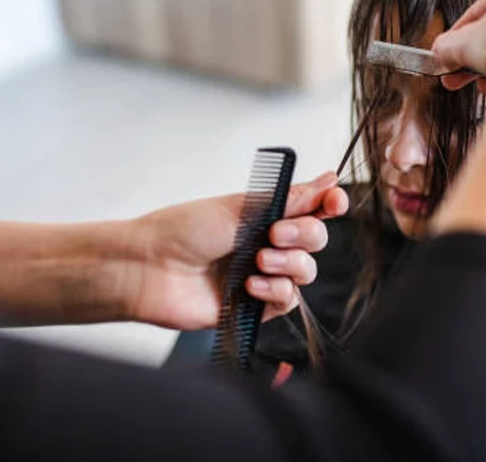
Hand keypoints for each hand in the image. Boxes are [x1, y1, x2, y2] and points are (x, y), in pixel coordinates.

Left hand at [130, 172, 348, 330]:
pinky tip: (250, 286)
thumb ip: (290, 198)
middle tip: (273, 234)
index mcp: (264, 214)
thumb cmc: (183, 230)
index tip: (333, 202)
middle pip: (316, 239)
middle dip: (304, 235)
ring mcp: (263, 274)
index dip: (329, 204)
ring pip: (306, 271)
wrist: (152, 269)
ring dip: (287, 264)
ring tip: (257, 261)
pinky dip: (274, 290)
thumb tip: (327, 179)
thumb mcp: (241, 206)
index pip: (312, 208)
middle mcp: (267, 242)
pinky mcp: (256, 305)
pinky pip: (288, 300)